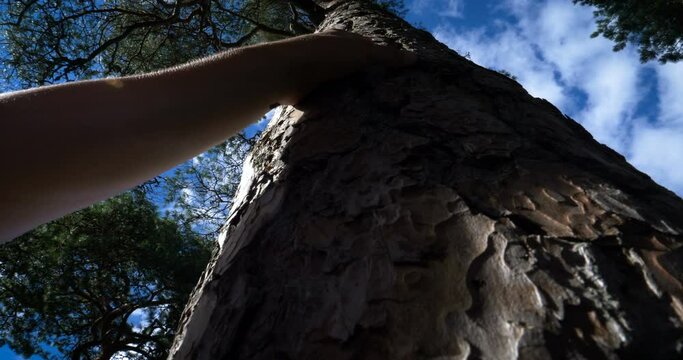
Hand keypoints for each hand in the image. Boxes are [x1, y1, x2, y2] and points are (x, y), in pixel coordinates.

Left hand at [265, 30, 416, 104]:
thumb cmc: (325, 56)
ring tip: (371, 114)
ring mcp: (316, 75)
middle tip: (388, 100)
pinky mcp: (307, 94)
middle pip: (351, 69)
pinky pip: (325, 103)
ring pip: (338, 87)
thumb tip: (415, 58)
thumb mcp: (362, 53)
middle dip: (365, 81)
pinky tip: (346, 120)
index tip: (396, 77)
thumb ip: (386, 56)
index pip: (366, 47)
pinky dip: (334, 109)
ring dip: (349, 98)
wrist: (285, 73)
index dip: (380, 60)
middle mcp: (328, 56)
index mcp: (340, 40)